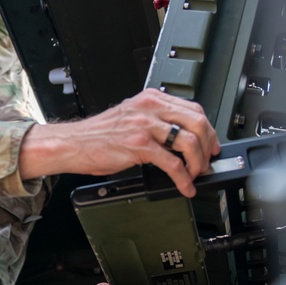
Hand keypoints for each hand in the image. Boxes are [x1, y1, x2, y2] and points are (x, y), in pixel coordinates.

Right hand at [19, 89, 219, 196]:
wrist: (74, 143)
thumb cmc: (99, 134)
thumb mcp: (132, 116)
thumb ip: (156, 120)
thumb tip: (181, 138)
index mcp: (151, 99)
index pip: (193, 108)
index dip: (208, 129)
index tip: (211, 143)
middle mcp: (150, 108)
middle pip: (197, 122)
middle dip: (208, 146)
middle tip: (208, 161)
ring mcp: (145, 125)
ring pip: (189, 141)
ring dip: (198, 163)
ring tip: (195, 174)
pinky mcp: (139, 145)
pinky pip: (172, 163)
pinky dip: (183, 178)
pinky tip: (184, 185)